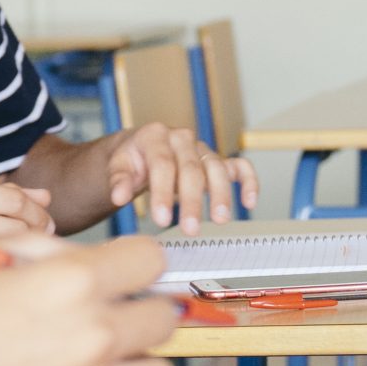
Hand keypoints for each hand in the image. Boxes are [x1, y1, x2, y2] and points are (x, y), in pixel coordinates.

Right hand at [0, 177, 54, 320]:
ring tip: (23, 267)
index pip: (15, 198)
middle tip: (39, 255)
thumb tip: (47, 197)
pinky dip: (5, 275)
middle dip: (39, 239)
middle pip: (17, 222)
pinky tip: (2, 282)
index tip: (46, 232)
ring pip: (8, 247)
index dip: (39, 216)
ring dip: (25, 258)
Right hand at [0, 233, 179, 365]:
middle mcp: (90, 338)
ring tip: (103, 363)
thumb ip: (34, 246)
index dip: (135, 262)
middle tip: (111, 317)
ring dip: (135, 364)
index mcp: (69, 284)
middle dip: (139, 311)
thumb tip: (72, 255)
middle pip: (163, 318)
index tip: (124, 274)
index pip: (150, 260)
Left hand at [96, 123, 258, 235]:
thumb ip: (119, 181)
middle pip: (191, 170)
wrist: (141, 147)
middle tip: (190, 229)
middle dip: (192, 201)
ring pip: (216, 168)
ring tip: (220, 219)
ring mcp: (201, 148)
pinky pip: (238, 166)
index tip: (162, 220)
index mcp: (155, 136)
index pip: (162, 165)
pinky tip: (249, 201)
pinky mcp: (215, 159)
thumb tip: (119, 197)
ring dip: (221, 194)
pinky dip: (248, 181)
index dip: (163, 193)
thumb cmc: (131, 159)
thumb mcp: (117, 166)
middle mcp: (181, 139)